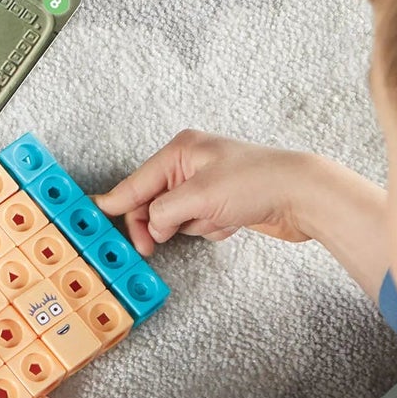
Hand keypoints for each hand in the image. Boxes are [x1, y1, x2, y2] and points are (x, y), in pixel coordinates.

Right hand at [93, 129, 321, 255]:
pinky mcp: (224, 203)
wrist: (303, 196)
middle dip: (159, 223)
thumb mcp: (198, 198)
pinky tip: (232, 222)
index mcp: (182, 150)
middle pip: (154, 201)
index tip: (93, 215)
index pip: (138, 181)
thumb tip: (149, 226)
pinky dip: (212, 229)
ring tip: (217, 219)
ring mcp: (208, 184)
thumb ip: (163, 212)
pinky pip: (201, 224)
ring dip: (193, 226)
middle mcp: (192, 163)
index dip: (116, 201)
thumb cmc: (255, 184)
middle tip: (149, 247)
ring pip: (178, 217)